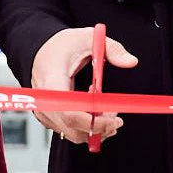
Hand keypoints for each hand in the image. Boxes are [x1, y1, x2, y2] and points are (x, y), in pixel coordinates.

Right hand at [26, 25, 137, 145]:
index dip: (95, 122)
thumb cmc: (62, 45)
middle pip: (73, 129)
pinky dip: (85, 125)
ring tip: (103, 107)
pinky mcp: (48, 118)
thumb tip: (131, 62)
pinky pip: (69, 131)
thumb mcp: (88, 38)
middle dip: (100, 126)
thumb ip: (112, 49)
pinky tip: (91, 107)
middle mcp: (45, 101)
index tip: (115, 119)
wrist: (42, 50)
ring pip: (73, 134)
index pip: (70, 113)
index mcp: (53, 81)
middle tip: (115, 114)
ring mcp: (44, 112)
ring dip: (95, 127)